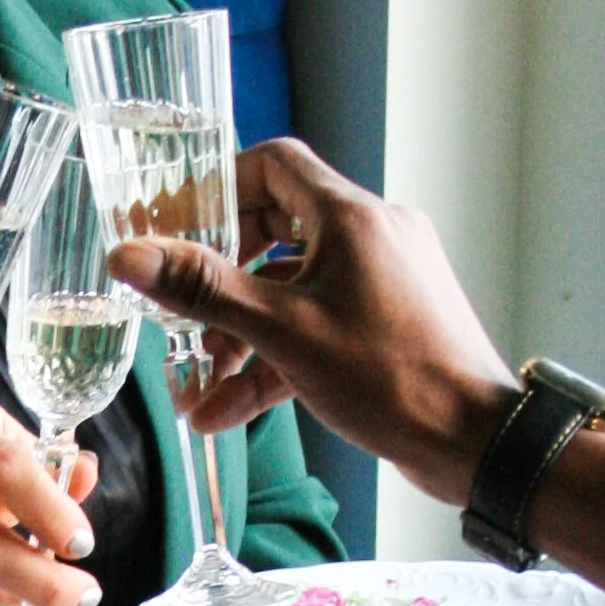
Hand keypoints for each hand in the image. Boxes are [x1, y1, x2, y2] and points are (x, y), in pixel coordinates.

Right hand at [107, 138, 520, 508]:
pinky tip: (227, 412)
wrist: (474, 440)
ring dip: (240, 337)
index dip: (221, 188)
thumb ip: (204, 291)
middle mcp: (370, 237)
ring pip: (292, 293)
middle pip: (276, 232)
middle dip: (221, 280)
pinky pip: (317, 330)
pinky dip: (274, 362)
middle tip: (181, 314)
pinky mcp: (387, 327)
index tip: (180, 225)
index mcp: (350, 217)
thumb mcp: (284, 333)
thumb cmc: (392, 377)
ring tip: (197, 387)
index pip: (275, 165)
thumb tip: (130, 256)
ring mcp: (382, 283)